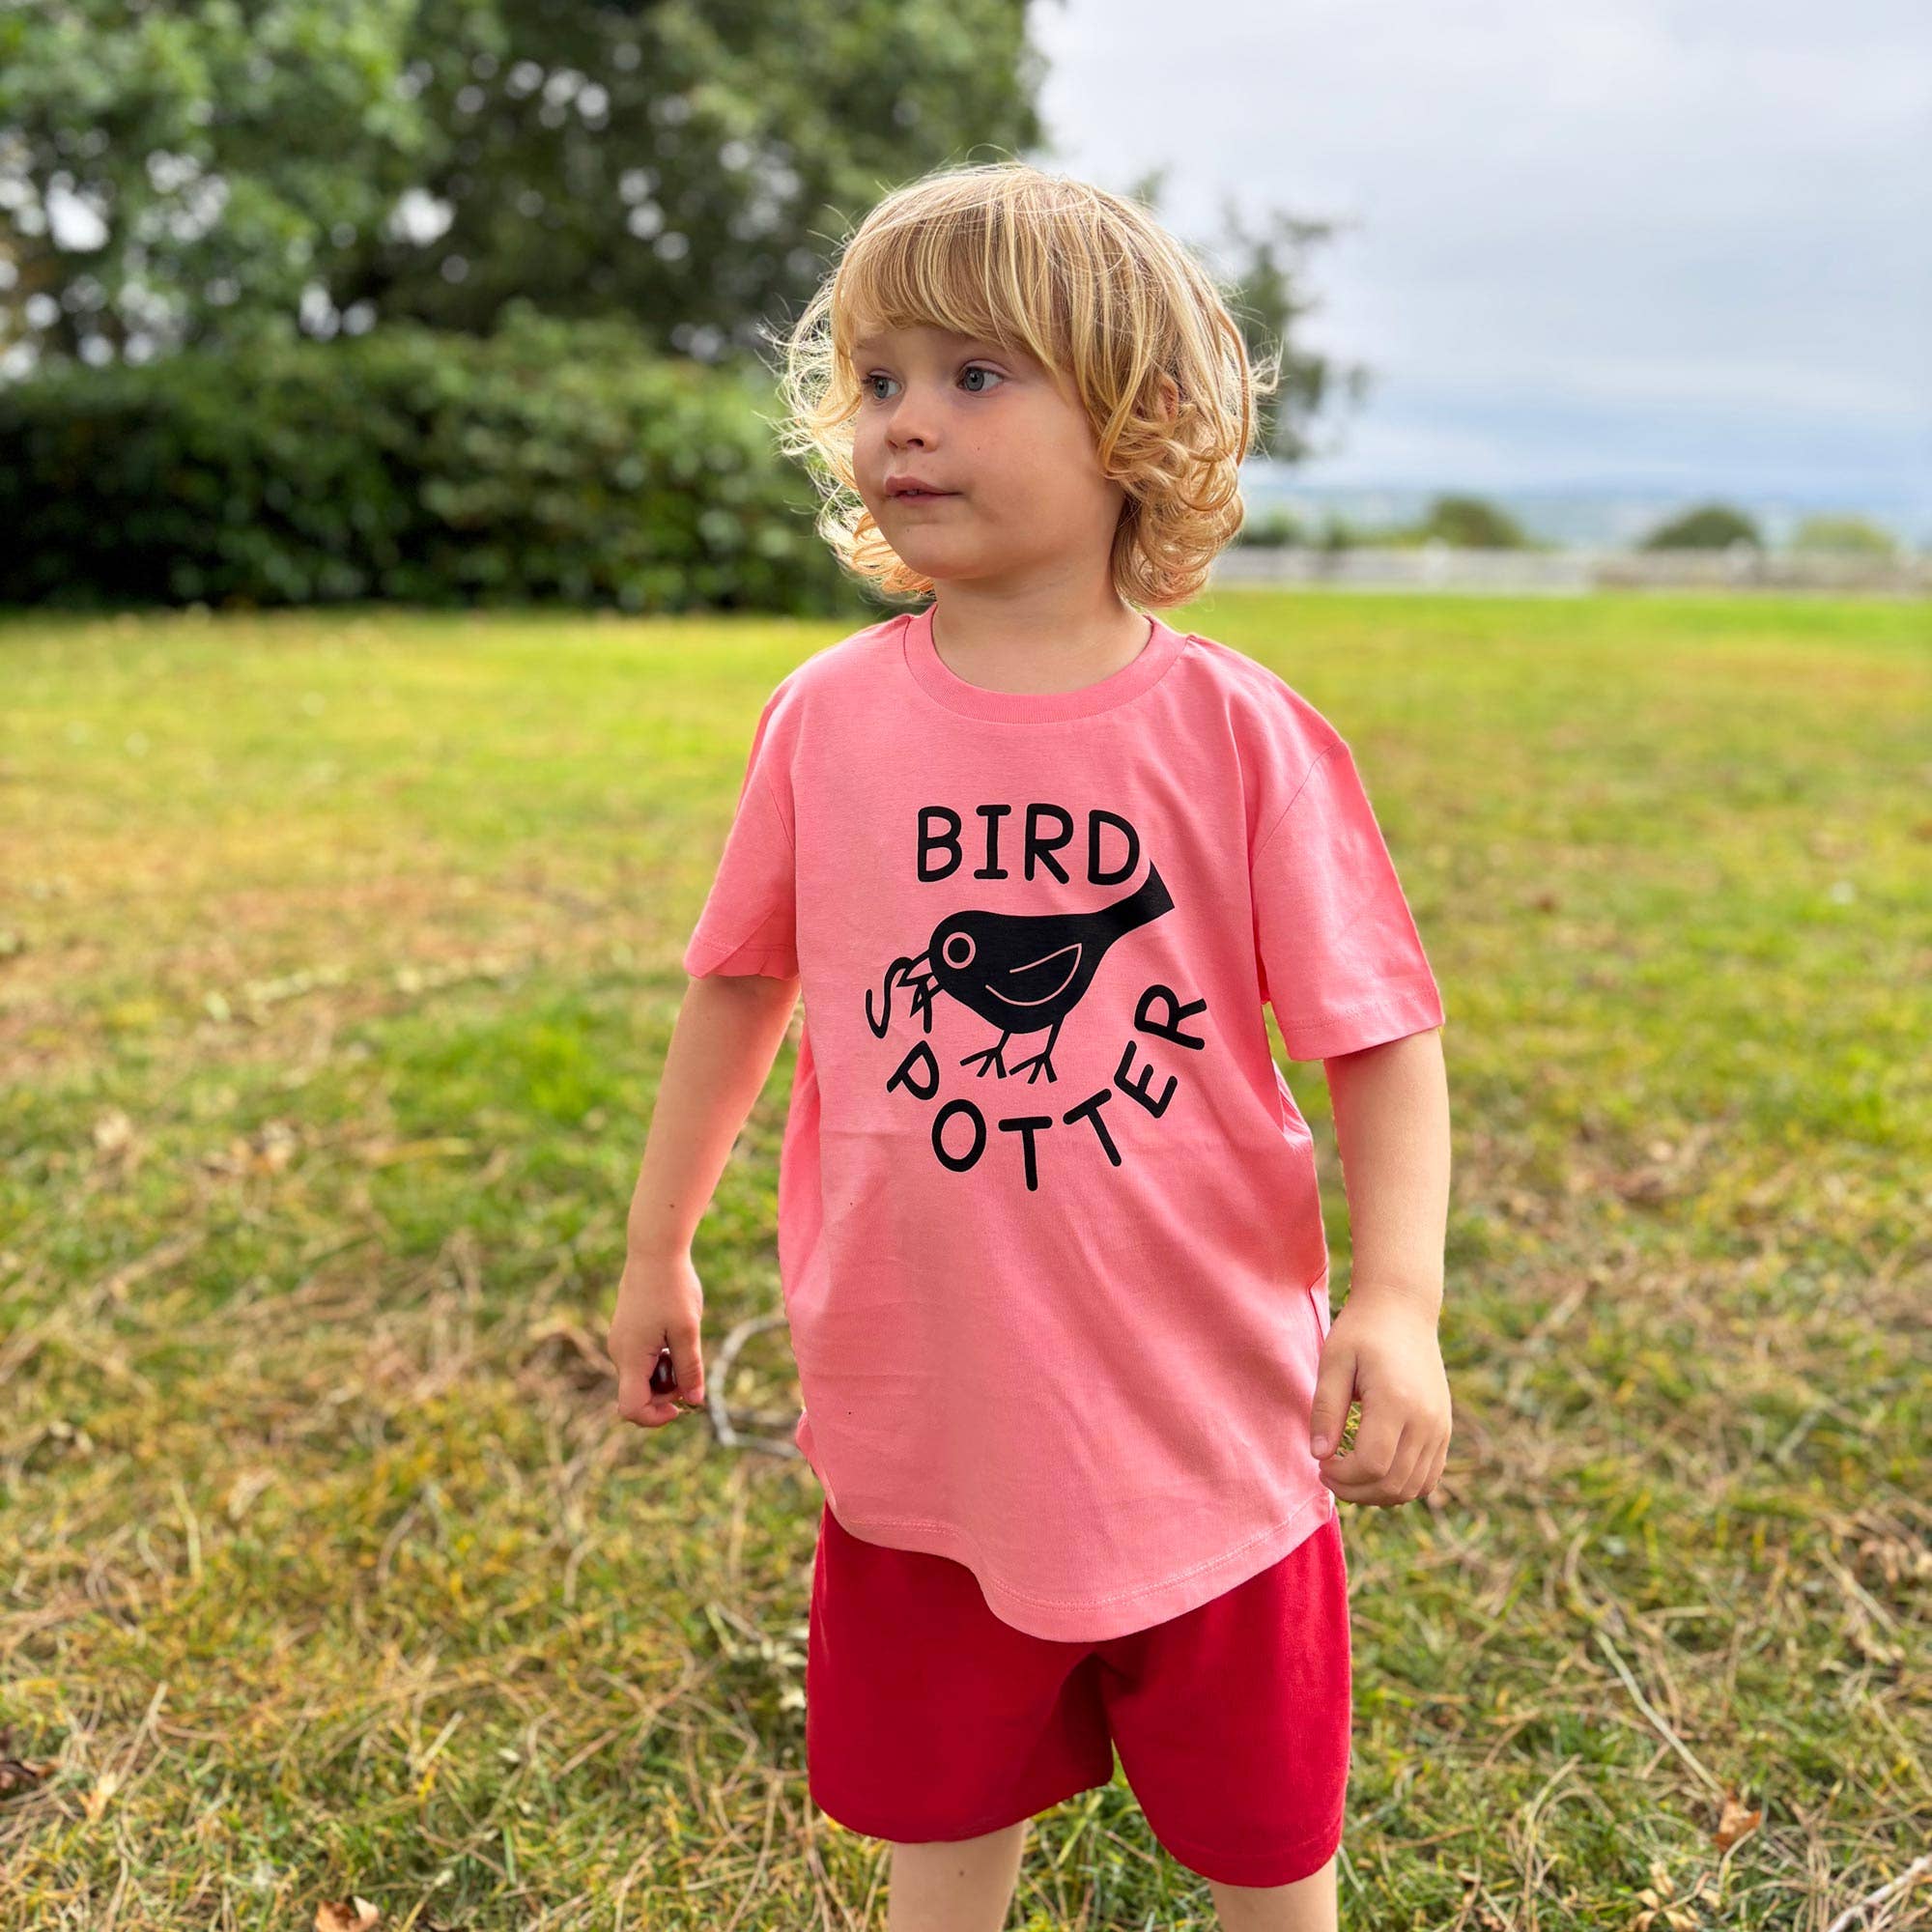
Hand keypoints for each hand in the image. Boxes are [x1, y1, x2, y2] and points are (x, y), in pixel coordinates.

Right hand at [608, 1249, 706, 1428]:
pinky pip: (642, 1358)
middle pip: (639, 1394)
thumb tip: (694, 1401)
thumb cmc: (672, 1288)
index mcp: (631, 1357)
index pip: (631, 1409)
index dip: (655, 1417)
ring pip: (643, 1376)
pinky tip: (674, 1334)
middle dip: (667, 1392)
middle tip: (690, 1368)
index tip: (681, 1404)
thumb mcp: (687, 1330)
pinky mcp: (627, 1331)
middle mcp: (619, 1353)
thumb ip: (689, 1368)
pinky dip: (660, 1358)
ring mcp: (621, 1341)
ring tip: (684, 1344)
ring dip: (665, 1373)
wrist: (655, 1250)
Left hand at [1307, 1284, 1450, 1505]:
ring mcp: (1440, 1427)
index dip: (1342, 1476)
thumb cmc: (1361, 1332)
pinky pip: (1428, 1477)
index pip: (1372, 1465)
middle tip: (1328, 1473)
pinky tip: (1374, 1471)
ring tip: (1349, 1475)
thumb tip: (1320, 1456)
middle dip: (1355, 1490)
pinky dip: (1401, 1486)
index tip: (1321, 1463)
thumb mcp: (1333, 1362)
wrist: (1403, 1310)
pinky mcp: (1444, 1429)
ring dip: (1377, 1493)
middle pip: (1393, 1483)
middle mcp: (1426, 1419)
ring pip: (1413, 1487)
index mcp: (1396, 1401)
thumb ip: (1326, 1410)